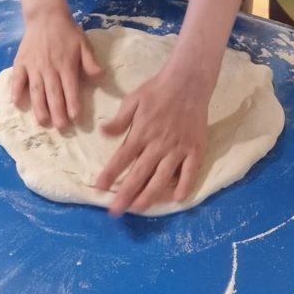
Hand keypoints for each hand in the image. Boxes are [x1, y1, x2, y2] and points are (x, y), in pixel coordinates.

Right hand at [12, 11, 101, 129]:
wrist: (45, 15)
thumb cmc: (67, 32)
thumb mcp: (83, 43)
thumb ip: (90, 61)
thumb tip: (99, 76)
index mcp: (66, 65)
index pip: (70, 88)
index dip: (72, 104)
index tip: (75, 118)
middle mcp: (49, 68)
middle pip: (53, 94)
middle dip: (57, 112)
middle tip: (60, 128)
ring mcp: (33, 66)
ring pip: (36, 90)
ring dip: (39, 107)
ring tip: (42, 122)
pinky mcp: (21, 62)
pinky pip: (17, 79)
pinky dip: (16, 90)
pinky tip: (17, 103)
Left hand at [94, 68, 208, 216]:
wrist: (188, 81)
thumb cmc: (158, 90)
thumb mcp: (133, 99)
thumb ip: (120, 119)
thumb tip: (102, 132)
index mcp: (141, 132)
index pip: (122, 158)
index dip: (109, 174)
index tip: (98, 188)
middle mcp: (158, 144)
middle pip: (139, 174)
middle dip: (125, 194)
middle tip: (115, 212)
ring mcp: (178, 148)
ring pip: (162, 178)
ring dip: (149, 195)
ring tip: (138, 208)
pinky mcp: (195, 149)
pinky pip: (190, 172)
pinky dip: (184, 186)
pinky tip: (176, 198)